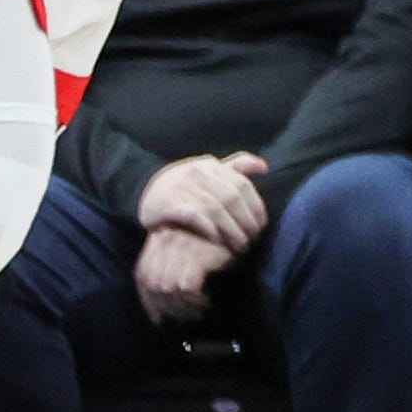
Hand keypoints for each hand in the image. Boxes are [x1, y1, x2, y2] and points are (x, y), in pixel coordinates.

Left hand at [135, 222, 232, 323]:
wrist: (240, 227)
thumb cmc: (212, 245)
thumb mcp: (185, 252)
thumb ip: (166, 271)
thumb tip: (156, 311)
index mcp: (158, 238)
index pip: (142, 274)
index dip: (148, 299)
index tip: (159, 317)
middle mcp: (165, 239)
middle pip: (153, 283)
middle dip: (166, 306)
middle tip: (183, 316)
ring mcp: (181, 245)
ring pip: (168, 288)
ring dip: (182, 306)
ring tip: (196, 311)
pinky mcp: (199, 254)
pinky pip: (187, 287)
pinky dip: (195, 300)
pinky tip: (205, 302)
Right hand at [139, 149, 268, 252]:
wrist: (147, 192)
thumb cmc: (185, 185)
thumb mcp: (209, 171)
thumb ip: (236, 167)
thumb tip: (264, 167)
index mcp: (211, 165)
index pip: (242, 185)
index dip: (255, 207)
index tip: (261, 226)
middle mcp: (198, 172)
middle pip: (231, 199)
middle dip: (245, 222)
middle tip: (251, 240)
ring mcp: (183, 187)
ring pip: (216, 209)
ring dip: (231, 230)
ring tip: (239, 246)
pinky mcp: (169, 203)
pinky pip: (194, 216)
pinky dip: (208, 228)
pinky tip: (217, 240)